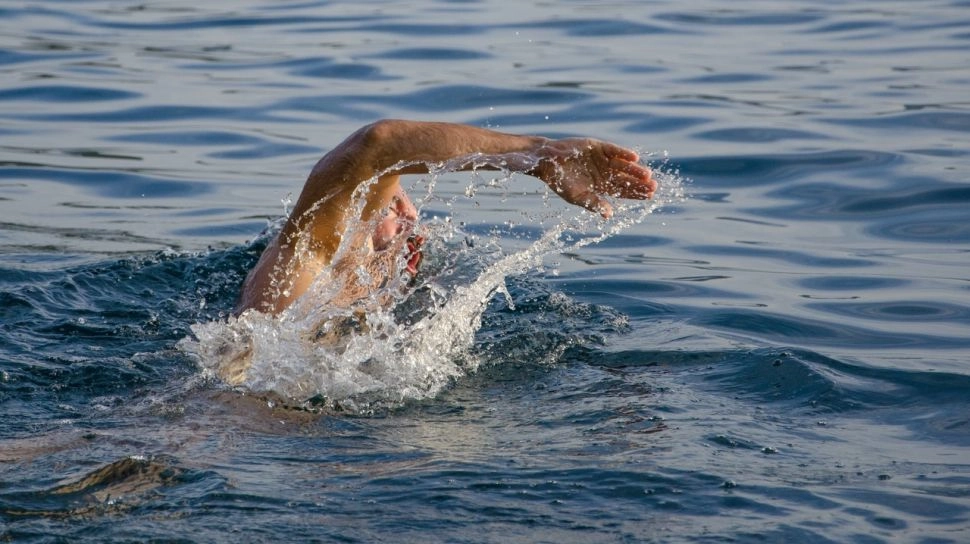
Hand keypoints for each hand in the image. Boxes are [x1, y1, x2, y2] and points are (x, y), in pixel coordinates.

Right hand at [532, 138, 655, 218]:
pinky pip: (614, 150)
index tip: (650, 196)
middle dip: (640, 183)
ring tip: (647, 175)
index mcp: (602, 186)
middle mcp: (605, 172)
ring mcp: (603, 159)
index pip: (623, 191)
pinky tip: (634, 157)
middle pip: (627, 178)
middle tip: (654, 187)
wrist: (547, 162)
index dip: (636, 193)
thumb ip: (593, 204)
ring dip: (635, 169)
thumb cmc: (560, 182)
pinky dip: (623, 153)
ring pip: (623, 165)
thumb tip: (609, 215)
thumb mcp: (577, 196)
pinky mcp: (598, 146)